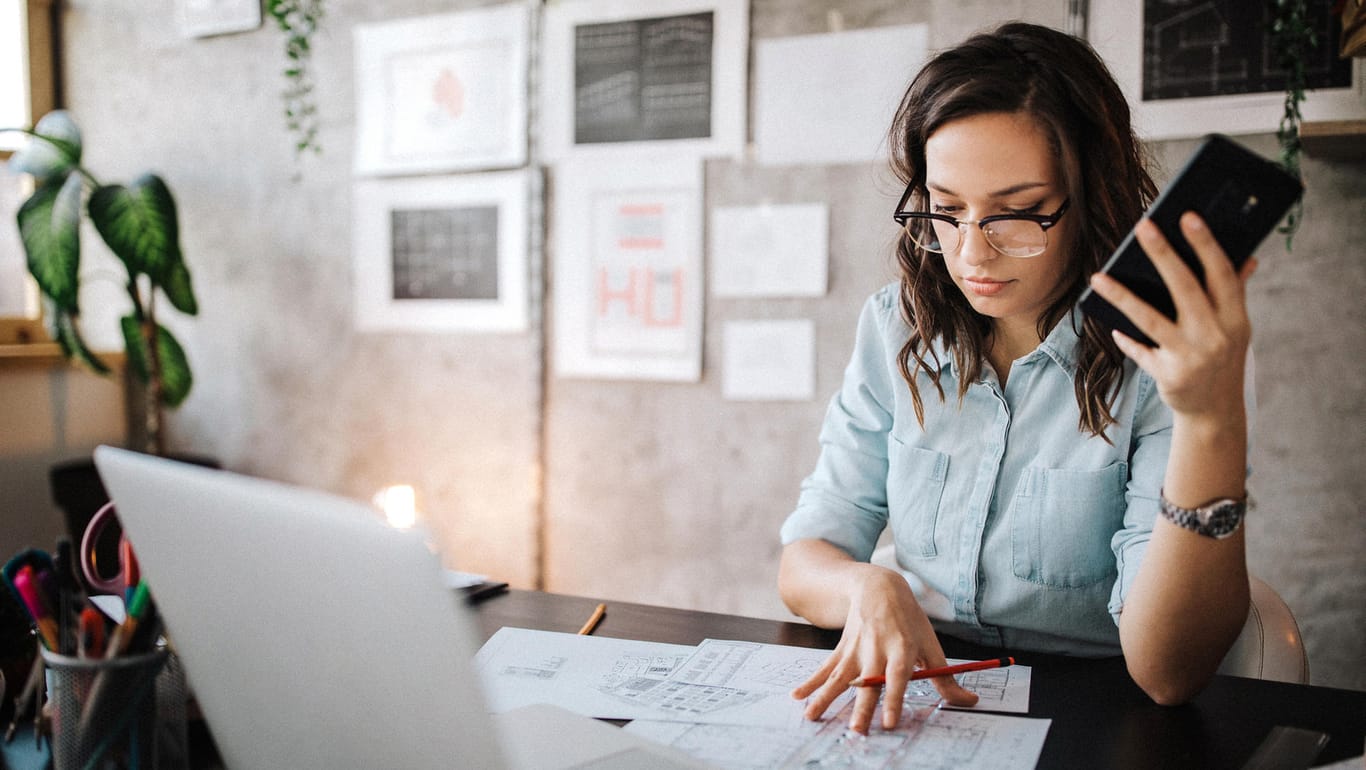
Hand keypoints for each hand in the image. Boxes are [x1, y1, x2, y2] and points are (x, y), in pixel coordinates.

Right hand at [790, 567, 977, 732]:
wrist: (878, 587)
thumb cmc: (909, 620)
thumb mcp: (931, 644)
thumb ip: (946, 678)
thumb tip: (969, 703)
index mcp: (901, 648)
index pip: (898, 677)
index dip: (894, 700)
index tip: (889, 722)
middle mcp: (876, 650)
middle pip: (868, 683)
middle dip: (861, 707)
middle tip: (856, 730)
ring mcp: (855, 650)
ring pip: (839, 677)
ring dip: (825, 698)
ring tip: (812, 717)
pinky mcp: (842, 650)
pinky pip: (825, 669)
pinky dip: (810, 683)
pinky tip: (798, 697)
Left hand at [1088, 213, 1254, 421]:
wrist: (1216, 411)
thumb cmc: (1221, 357)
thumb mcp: (1235, 328)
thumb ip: (1235, 293)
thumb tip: (1247, 257)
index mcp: (1235, 318)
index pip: (1222, 274)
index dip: (1206, 245)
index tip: (1188, 217)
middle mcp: (1215, 335)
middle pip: (1185, 288)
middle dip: (1163, 254)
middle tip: (1143, 226)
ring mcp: (1191, 357)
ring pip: (1150, 319)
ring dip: (1122, 296)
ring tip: (1098, 277)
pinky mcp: (1168, 375)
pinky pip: (1140, 351)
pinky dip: (1126, 339)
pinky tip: (1112, 328)